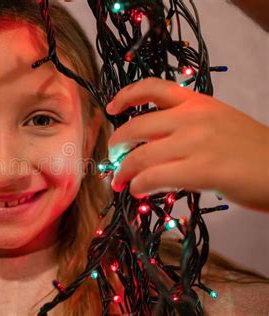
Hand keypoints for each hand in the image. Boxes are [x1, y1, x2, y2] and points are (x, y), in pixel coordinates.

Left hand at [106, 78, 268, 211]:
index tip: (110, 107)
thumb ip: (186, 127)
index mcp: (198, 102)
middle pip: (136, 127)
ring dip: (123, 172)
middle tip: (113, 159)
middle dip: (117, 145)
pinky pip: (155, 177)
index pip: (154, 87)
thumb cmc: (252, 149)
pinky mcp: (202, 170)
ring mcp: (196, 143)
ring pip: (141, 156)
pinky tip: (137, 190)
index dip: (126, 95)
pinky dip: (138, 185)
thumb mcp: (219, 123)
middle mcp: (193, 117)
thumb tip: (151, 145)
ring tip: (120, 183)